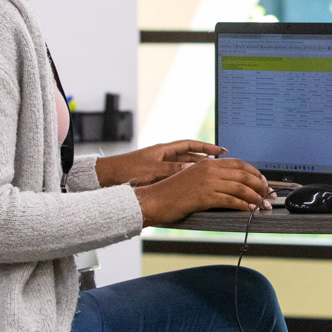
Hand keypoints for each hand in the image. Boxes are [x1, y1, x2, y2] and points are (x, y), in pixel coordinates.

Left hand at [97, 140, 222, 188]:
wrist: (108, 178)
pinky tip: (195, 186)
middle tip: (224, 165)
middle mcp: (164, 157)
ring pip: (185, 168)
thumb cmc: (127, 170)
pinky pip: (177, 177)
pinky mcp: (157, 177)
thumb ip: (172, 169)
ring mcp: (161, 167)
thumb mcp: (152, 170)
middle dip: (207, 159)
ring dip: (198, 171)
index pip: (191, 145)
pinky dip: (187, 180)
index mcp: (163, 150)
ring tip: (214, 176)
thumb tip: (192, 168)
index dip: (207, 147)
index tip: (221, 151)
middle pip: (190, 156)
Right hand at [133, 158, 272, 226]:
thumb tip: (230, 186)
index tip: (264, 181)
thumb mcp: (191, 178)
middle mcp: (208, 170)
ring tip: (264, 205)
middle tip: (270, 195)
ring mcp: (206, 182)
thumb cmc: (170, 193)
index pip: (238, 164)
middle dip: (260, 185)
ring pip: (240, 187)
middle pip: (243, 174)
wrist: (152, 200)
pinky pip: (229, 200)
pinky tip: (250, 210)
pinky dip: (243, 205)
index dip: (254, 172)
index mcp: (207, 163)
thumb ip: (210, 178)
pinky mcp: (203, 196)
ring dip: (256, 197)